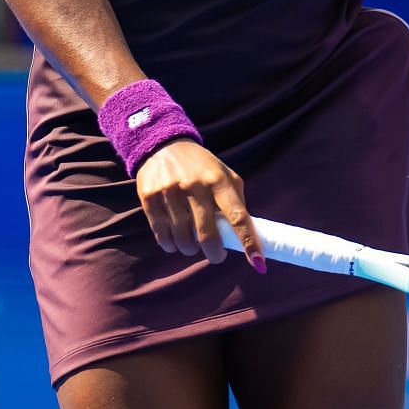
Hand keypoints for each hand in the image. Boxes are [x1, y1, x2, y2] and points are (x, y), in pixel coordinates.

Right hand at [134, 139, 265, 271]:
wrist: (163, 146)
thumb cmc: (201, 167)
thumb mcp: (224, 175)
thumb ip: (235, 201)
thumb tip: (244, 234)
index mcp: (219, 180)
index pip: (237, 216)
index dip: (248, 241)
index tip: (258, 262)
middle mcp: (195, 186)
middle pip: (207, 235)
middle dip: (214, 253)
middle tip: (217, 255)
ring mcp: (170, 193)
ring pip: (183, 240)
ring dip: (191, 249)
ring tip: (193, 243)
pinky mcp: (150, 199)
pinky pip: (163, 236)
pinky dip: (171, 245)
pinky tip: (175, 240)